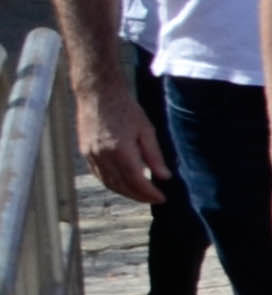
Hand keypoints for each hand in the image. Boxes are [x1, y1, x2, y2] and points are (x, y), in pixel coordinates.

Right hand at [73, 76, 167, 206]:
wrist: (98, 94)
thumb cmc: (125, 109)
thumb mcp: (147, 130)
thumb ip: (154, 155)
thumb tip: (164, 177)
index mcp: (120, 151)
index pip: (136, 181)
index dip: (149, 193)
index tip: (162, 198)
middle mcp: (102, 156)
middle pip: (121, 185)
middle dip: (138, 196)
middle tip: (154, 199)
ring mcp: (91, 155)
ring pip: (108, 183)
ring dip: (125, 192)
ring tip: (141, 195)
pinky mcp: (85, 152)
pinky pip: (99, 175)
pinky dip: (111, 183)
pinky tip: (122, 184)